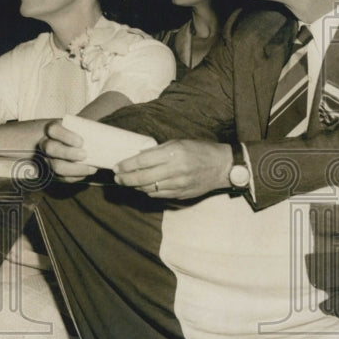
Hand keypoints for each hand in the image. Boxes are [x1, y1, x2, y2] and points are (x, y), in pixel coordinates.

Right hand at [39, 119, 95, 181]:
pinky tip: (88, 173)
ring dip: (75, 169)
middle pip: (51, 149)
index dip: (65, 136)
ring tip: (91, 168)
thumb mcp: (76, 127)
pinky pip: (62, 178)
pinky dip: (76, 177)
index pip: (53, 130)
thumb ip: (86, 130)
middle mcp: (45, 143)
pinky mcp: (52, 172)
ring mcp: (47, 158)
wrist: (62, 141)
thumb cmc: (74, 133)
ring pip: (55, 167)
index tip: (81, 141)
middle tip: (85, 155)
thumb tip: (107, 137)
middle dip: (68, 153)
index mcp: (51, 129)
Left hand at [114, 140, 231, 199]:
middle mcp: (174, 170)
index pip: (142, 161)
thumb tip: (138, 156)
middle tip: (117, 178)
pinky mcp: (181, 194)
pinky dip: (148, 191)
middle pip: (141, 178)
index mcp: (173, 154)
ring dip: (135, 186)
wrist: (222, 167)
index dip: (126, 165)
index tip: (116, 166)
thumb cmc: (199, 150)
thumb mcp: (178, 143)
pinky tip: (143, 187)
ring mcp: (178, 185)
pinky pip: (158, 195)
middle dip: (125, 179)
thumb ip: (158, 150)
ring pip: (148, 188)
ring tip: (127, 182)